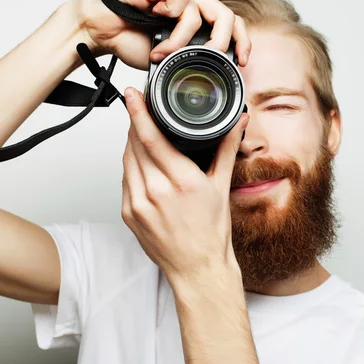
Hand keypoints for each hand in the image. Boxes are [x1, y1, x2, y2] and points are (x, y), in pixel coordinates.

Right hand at [71, 0, 250, 69]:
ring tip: (161, 53)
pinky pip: (181, 0)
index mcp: (194, 12)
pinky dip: (170, 24)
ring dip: (182, 41)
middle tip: (209, 58)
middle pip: (225, 15)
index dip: (240, 41)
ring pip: (201, 12)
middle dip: (221, 43)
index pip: (229, 22)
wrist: (100, 31)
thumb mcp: (169, 57)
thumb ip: (190, 58)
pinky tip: (153, 25)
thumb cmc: (129, 40)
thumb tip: (212, 73)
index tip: (241, 62)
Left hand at [120, 86, 249, 280]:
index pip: (151, 137)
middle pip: (134, 145)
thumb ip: (226, 149)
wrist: (197, 268)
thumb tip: (238, 122)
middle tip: (139, 109)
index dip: (138, 112)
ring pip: (126, 161)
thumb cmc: (211, 232)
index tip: (132, 95)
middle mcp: (156, 192)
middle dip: (135, 124)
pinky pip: (125, 180)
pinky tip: (142, 164)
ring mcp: (138, 204)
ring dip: (131, 144)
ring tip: (141, 135)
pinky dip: (131, 167)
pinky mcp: (128, 214)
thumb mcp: (221, 186)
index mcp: (181, 181)